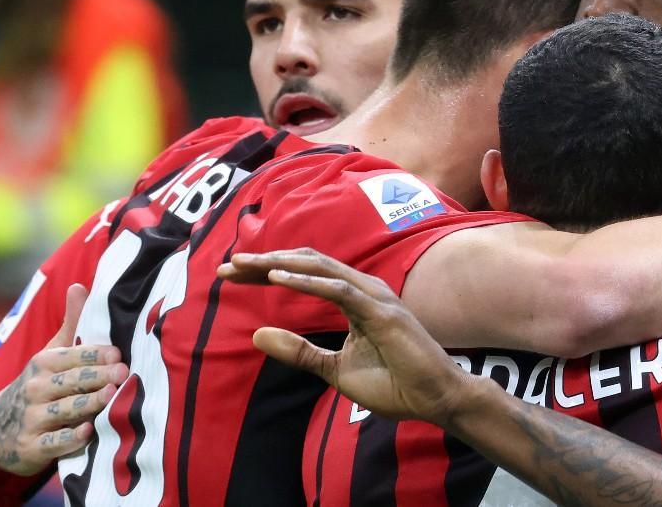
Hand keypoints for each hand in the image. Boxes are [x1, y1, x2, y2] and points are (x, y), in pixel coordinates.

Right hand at [0, 284, 127, 475]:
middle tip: (123, 373)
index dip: (95, 355)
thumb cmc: (39, 383)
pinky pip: (53, 443)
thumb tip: (79, 285)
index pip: (72, 356)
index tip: (118, 354)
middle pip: (71, 381)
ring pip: (64, 410)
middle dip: (96, 376)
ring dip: (88, 404)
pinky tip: (88, 433)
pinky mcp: (33, 447)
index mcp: (44, 363)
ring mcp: (33, 419)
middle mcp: (36, 389)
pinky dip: (70, 439)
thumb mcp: (50, 353)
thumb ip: (71, 323)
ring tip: (111, 397)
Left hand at [242, 250, 472, 426]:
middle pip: (307, 263)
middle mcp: (364, 290)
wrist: (434, 399)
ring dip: (279, 263)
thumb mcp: (333, 369)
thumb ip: (299, 351)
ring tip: (245, 265)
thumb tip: (255, 335)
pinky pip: (338, 290)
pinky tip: (276, 278)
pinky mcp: (382, 313)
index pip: (305, 274)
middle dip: (265, 261)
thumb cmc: (394, 383)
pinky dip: (306, 282)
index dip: (266, 271)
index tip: (231, 276)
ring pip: (320, 268)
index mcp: (354, 298)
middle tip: (227, 266)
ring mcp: (374, 298)